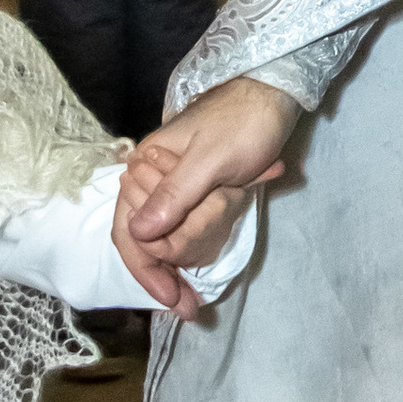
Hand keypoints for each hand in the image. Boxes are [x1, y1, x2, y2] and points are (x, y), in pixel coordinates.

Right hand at [112, 74, 298, 313]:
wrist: (272, 96)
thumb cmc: (242, 124)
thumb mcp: (210, 161)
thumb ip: (175, 196)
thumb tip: (139, 234)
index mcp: (146, 168)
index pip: (130, 232)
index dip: (147, 271)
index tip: (172, 301)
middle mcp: (152, 180)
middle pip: (147, 241)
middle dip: (168, 269)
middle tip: (191, 305)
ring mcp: (173, 186)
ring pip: (169, 237)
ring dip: (191, 251)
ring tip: (208, 269)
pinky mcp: (195, 190)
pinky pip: (187, 224)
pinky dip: (201, 239)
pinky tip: (207, 259)